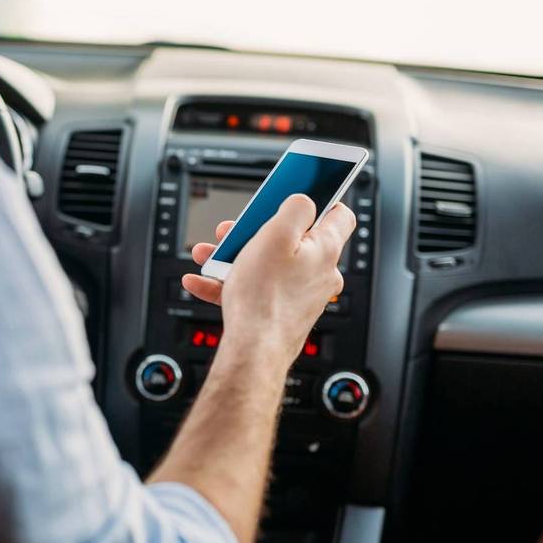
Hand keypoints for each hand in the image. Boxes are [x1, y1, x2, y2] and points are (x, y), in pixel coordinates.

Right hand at [181, 195, 355, 359]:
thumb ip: (295, 208)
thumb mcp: (276, 235)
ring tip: (211, 256)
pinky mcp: (281, 312)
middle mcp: (319, 273)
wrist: (253, 349)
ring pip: (268, 264)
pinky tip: (204, 280)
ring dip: (236, 256)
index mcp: (325, 249)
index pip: (339, 214)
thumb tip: (304, 200)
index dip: (320, 198)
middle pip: (292, 239)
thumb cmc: (266, 297)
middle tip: (235, 229)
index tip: (299, 192)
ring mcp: (300, 294)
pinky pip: (255, 289)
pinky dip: (230, 282)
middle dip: (256, 230)